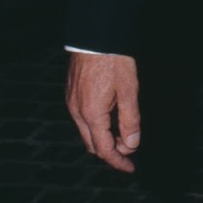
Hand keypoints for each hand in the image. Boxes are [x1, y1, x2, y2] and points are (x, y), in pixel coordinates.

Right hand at [66, 51, 140, 172]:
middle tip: (129, 152)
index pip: (104, 149)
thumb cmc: (114, 60)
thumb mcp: (128, 90)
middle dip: (110, 152)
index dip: (118, 161)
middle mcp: (76, 111)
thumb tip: (131, 144)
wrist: (95, 36)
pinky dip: (96, 126)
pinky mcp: (71, 93)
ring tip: (122, 135)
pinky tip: (109, 119)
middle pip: (92, 144)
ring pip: (86, 132)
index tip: (130, 167)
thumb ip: (130, 119)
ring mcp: (71, 102)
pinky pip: (82, 119)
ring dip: (103, 138)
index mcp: (91, 114)